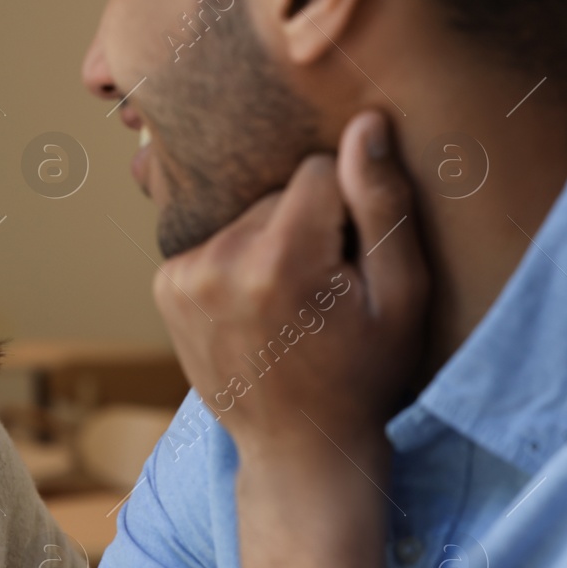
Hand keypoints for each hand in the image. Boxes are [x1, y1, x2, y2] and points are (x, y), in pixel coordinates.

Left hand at [154, 110, 428, 463]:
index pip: (317, 168)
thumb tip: (367, 123)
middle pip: (277, 193)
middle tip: (321, 291)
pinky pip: (215, 239)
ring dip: (269, 243)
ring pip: (245, 215)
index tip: (351, 258)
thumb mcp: (401, 294)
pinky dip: (237, 261)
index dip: (346, 205)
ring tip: (288, 303)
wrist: (296, 444)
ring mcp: (183, 274)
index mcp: (280, 258)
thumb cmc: (364, 372)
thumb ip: (384, 205)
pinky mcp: (165, 285)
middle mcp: (220, 260)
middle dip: (306, 225)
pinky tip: (255, 306)